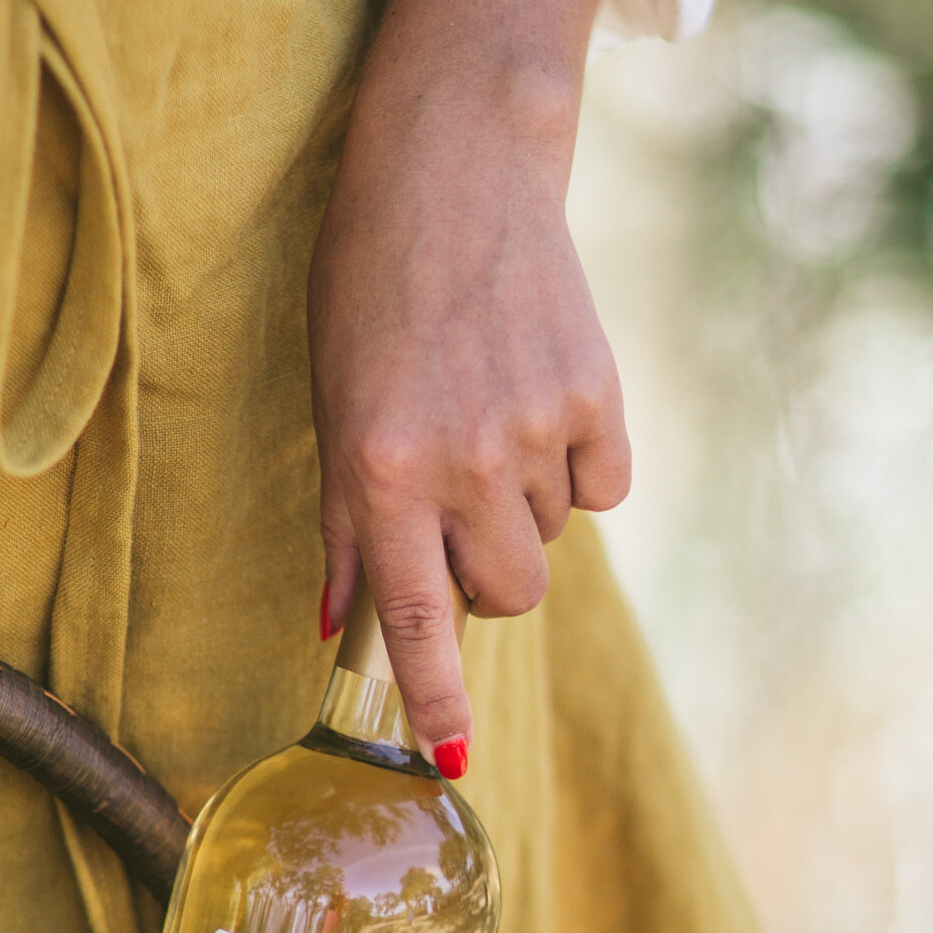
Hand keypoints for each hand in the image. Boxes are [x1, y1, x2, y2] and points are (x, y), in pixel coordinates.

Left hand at [307, 0, 633, 766]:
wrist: (457, 171)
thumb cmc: (371, 291)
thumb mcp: (331, 405)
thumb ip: (342, 521)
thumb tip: (339, 623)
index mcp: (380, 473)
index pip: (415, 622)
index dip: (434, 700)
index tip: (452, 761)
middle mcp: (460, 464)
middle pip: (505, 596)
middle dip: (486, 577)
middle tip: (460, 510)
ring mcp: (536, 432)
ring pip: (550, 539)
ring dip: (525, 506)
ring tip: (488, 413)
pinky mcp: (598, 397)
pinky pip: (602, 490)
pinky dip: (577, 464)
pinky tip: (540, 396)